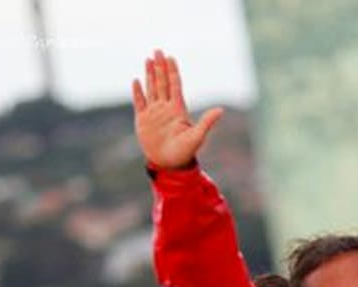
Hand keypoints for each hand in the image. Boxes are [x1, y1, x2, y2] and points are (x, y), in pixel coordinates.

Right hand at [132, 49, 222, 168]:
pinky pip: (140, 102)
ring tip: (148, 60)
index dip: (173, 71)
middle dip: (160, 67)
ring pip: (152, 89)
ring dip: (150, 74)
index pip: (175, 85)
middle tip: (158, 50)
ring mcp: (154, 113)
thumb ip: (207, 122)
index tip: (171, 57)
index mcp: (178, 109)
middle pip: (162, 83)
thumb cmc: (185, 152)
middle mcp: (166, 108)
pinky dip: (138, 92)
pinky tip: (137, 80)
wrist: (170, 164)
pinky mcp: (143, 120)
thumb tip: (221, 110)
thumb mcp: (197, 136)